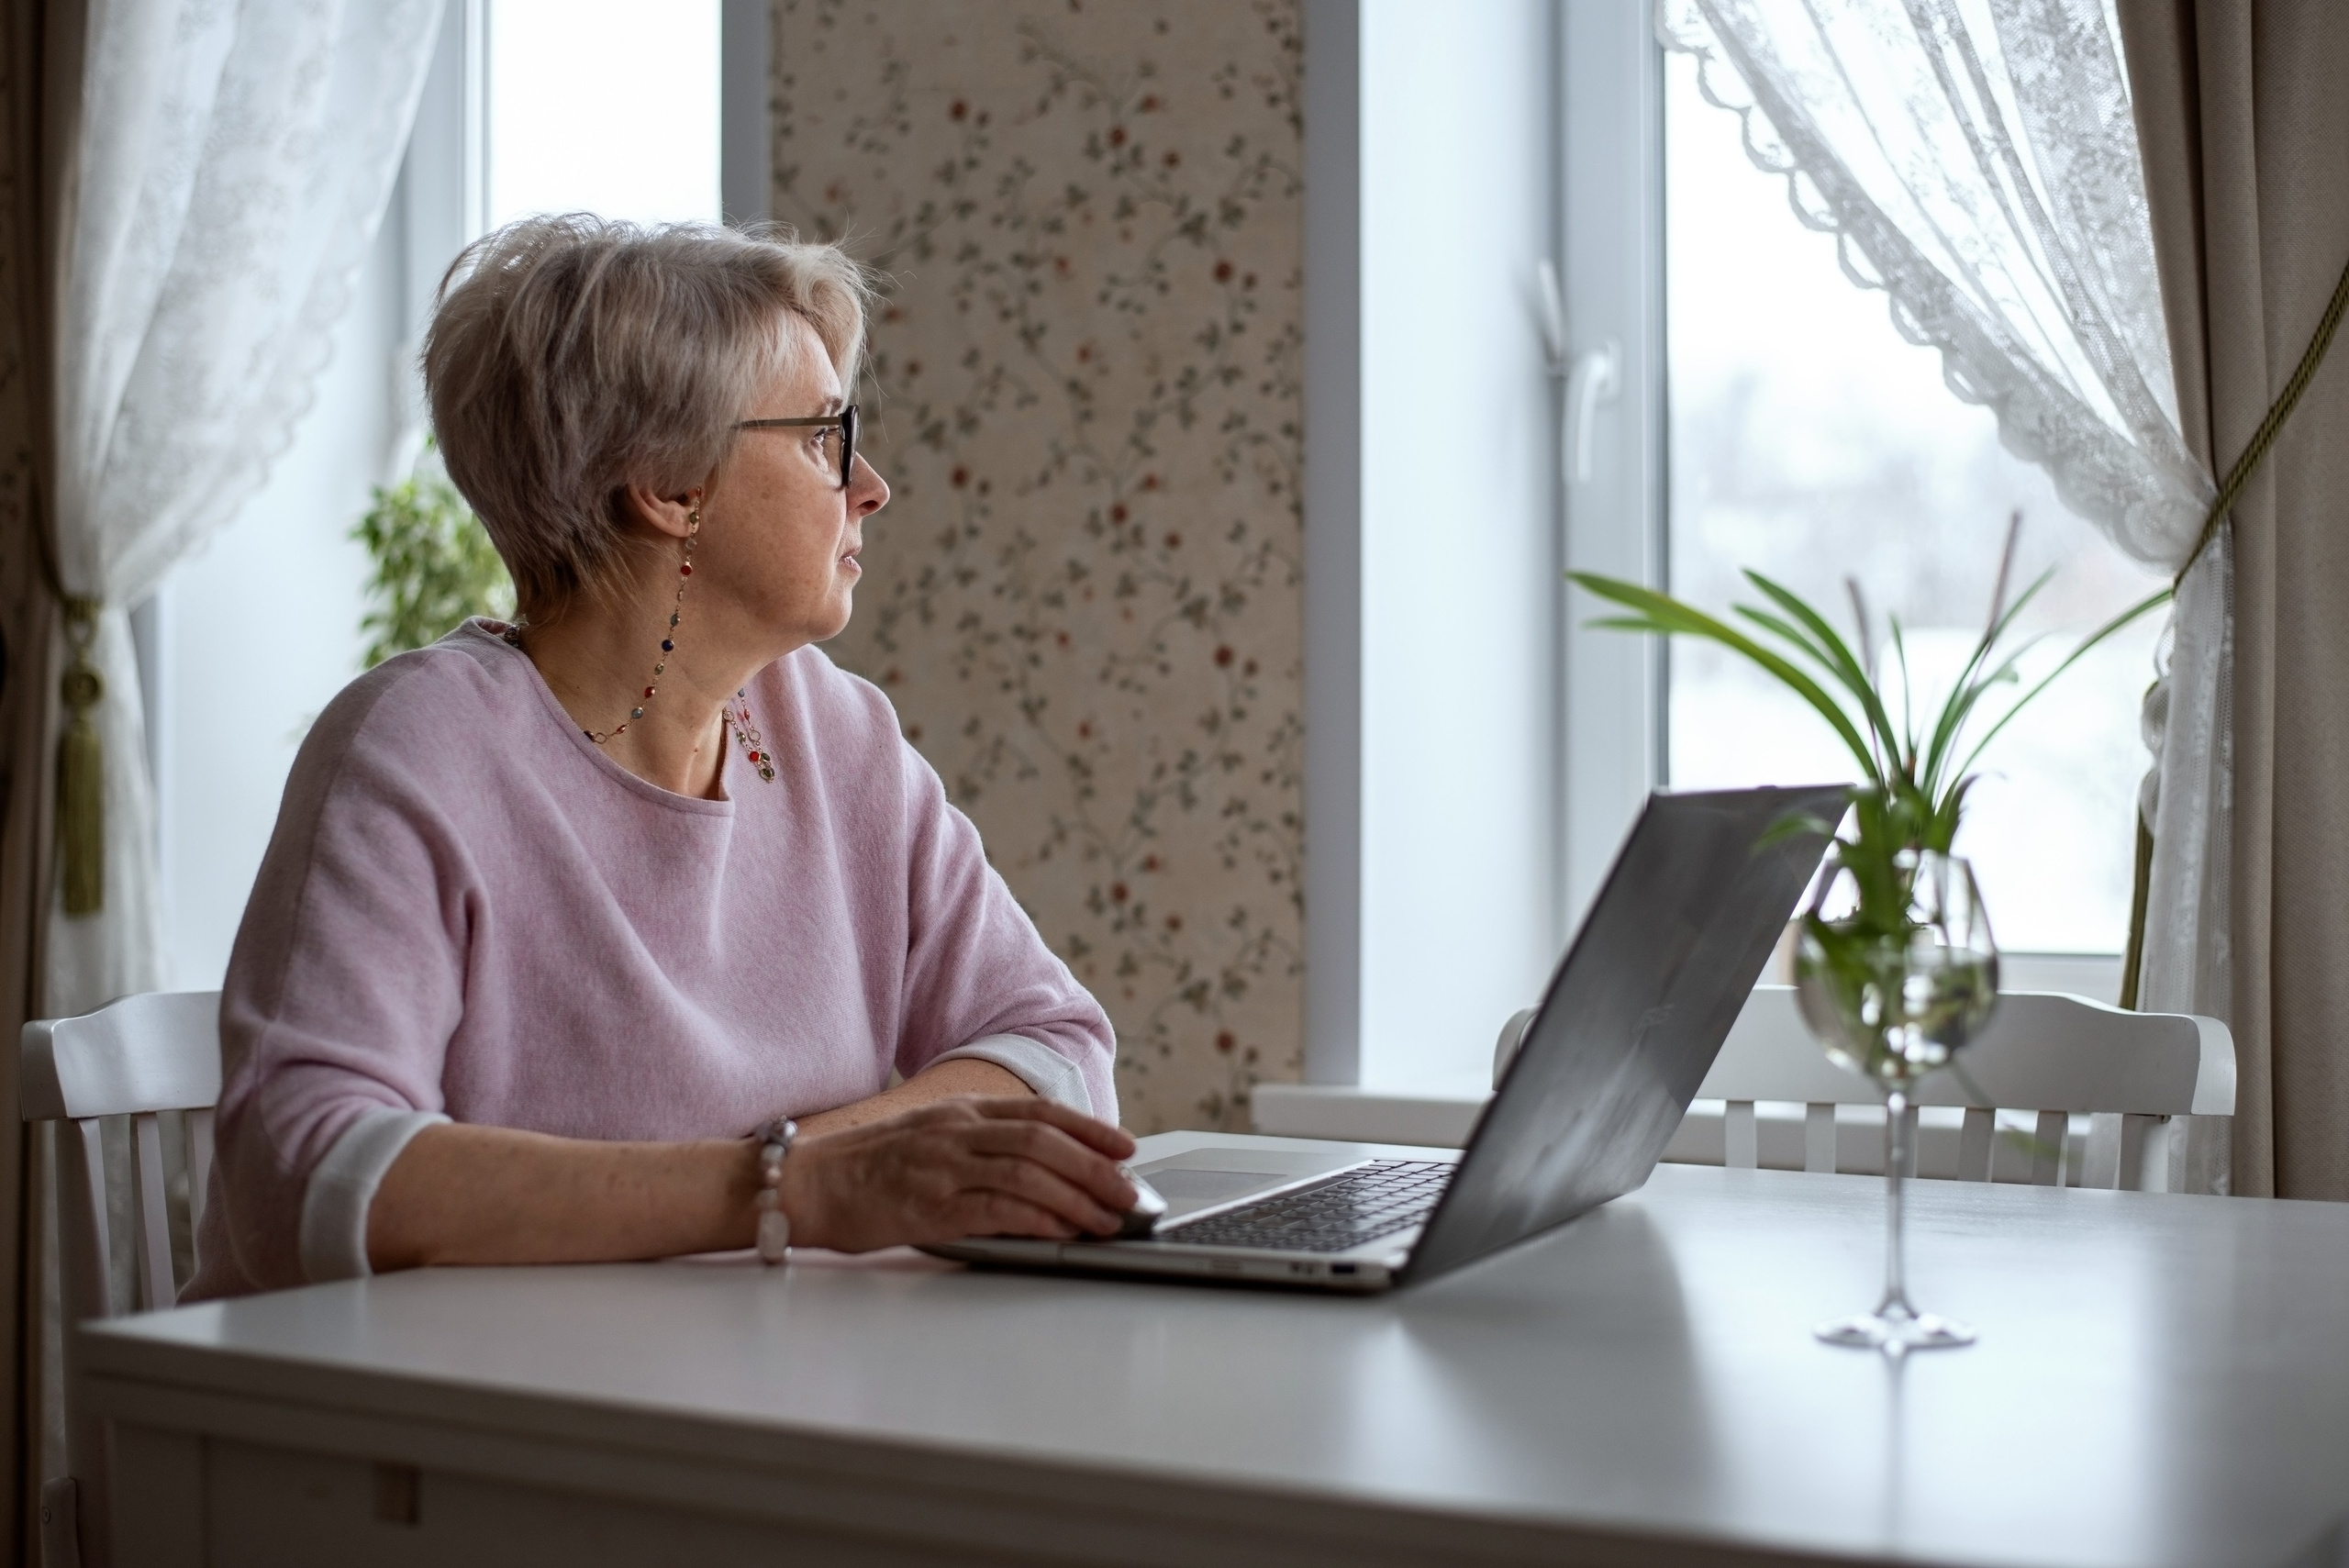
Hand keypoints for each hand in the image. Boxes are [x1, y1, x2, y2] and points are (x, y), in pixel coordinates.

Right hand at [780, 1096, 1138, 1251]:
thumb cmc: (869, 1167)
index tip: (1127, 1148)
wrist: (806, 1183)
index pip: (1040, 1114)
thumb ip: (979, 1141)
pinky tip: (1061, 1233)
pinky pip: (995, 1211)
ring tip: (1107, 1222)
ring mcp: (943, 1168)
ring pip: (1027, 1176)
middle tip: (1130, 1194)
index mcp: (961, 1112)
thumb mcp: (930, 1135)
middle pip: (1043, 1144)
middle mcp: (957, 1133)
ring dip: (1076, 1200)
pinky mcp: (929, 1207)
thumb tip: (1041, 1162)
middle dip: (1096, 1169)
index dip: (1090, 1130)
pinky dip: (1036, 1220)